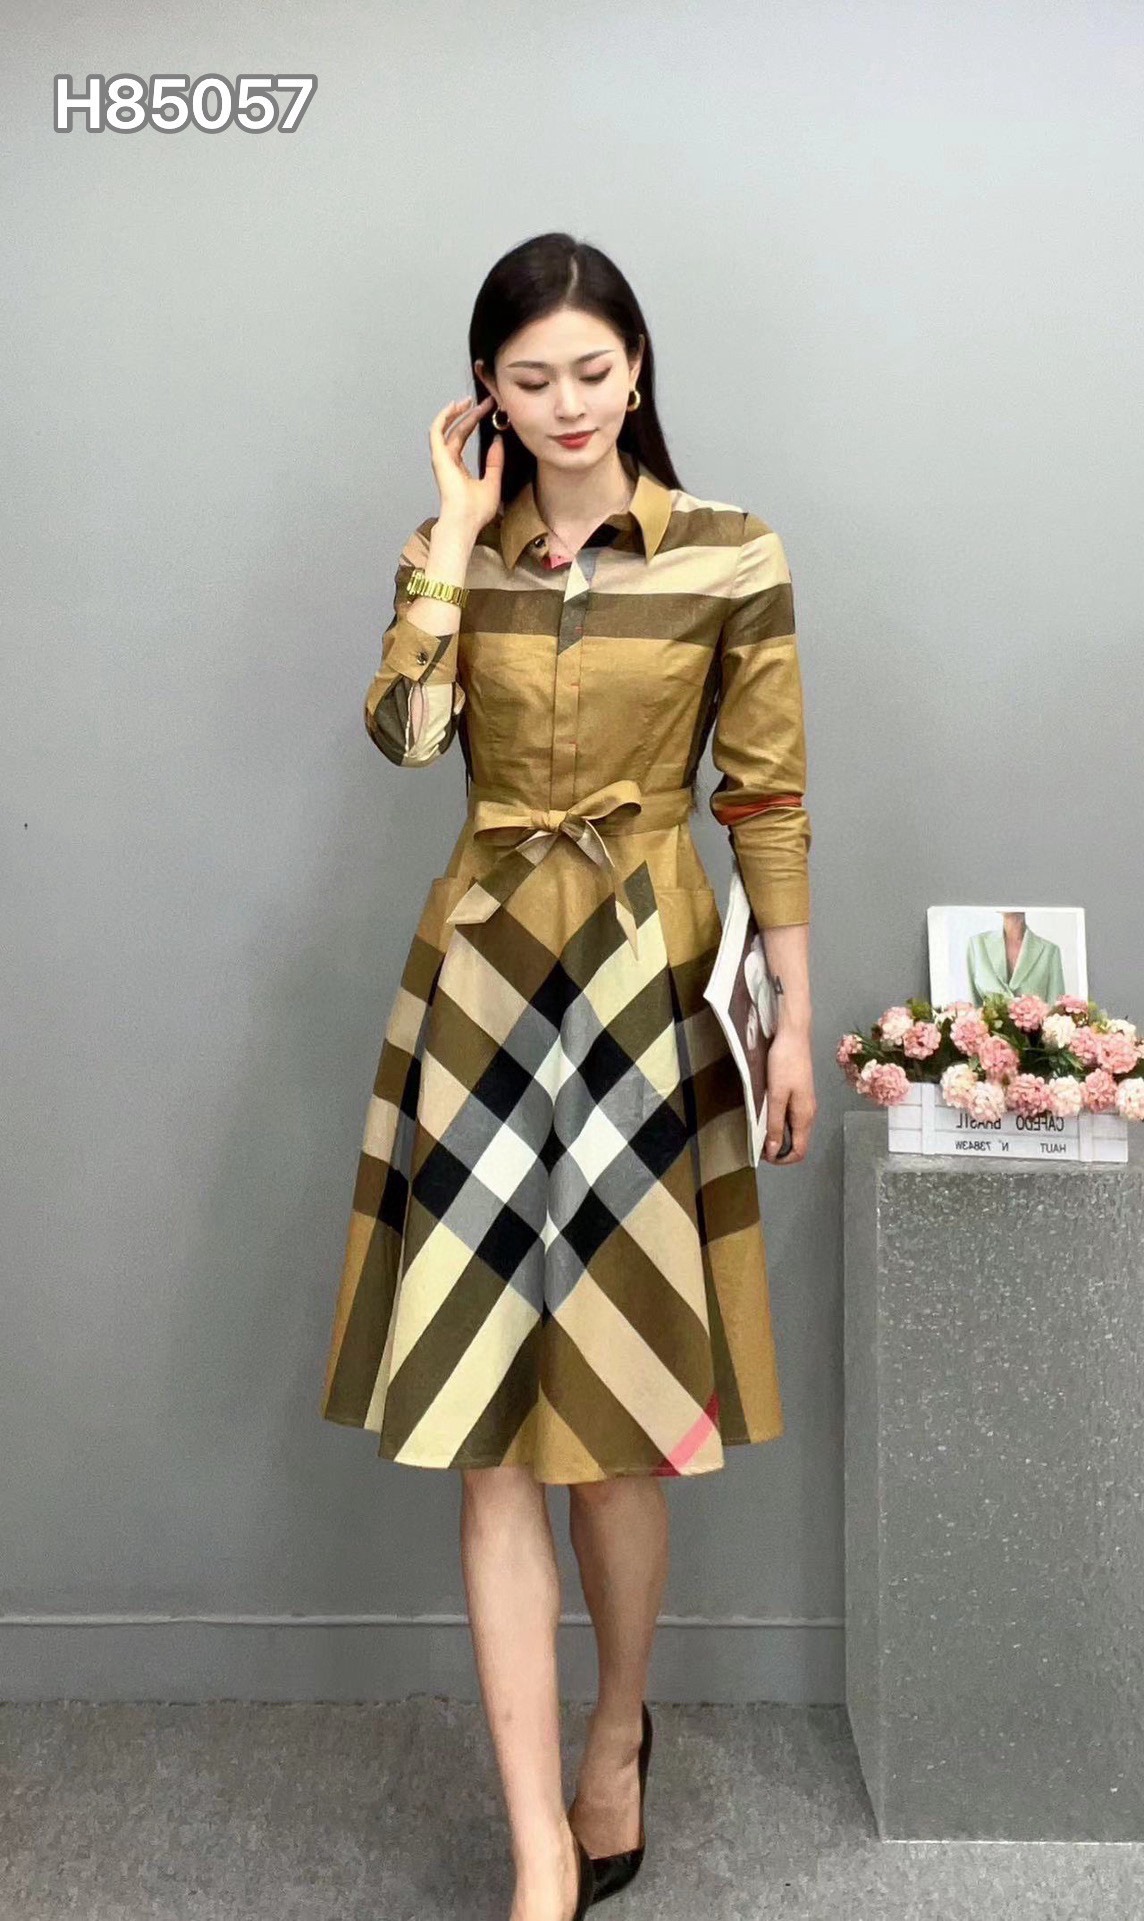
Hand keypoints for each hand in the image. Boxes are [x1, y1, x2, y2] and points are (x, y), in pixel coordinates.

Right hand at [429, 396, 503, 533]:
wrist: (465, 521)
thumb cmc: (476, 511)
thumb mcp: (493, 481)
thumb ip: (495, 462)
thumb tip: (498, 441)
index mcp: (457, 467)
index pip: (464, 438)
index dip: (474, 422)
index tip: (489, 410)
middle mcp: (447, 461)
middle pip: (457, 430)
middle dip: (470, 414)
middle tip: (485, 401)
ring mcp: (441, 458)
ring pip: (446, 428)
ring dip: (456, 412)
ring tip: (468, 400)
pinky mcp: (438, 457)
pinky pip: (437, 431)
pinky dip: (444, 417)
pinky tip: (454, 406)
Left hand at [763, 1029, 815, 1165]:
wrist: (793, 1035)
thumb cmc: (785, 1063)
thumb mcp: (776, 1096)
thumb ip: (776, 1124)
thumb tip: (774, 1151)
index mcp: (805, 1116)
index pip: (800, 1151)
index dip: (782, 1159)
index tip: (764, 1155)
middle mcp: (809, 1113)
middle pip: (798, 1143)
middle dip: (779, 1148)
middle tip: (758, 1143)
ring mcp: (805, 1103)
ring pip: (794, 1130)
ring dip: (778, 1135)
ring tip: (759, 1129)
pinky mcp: (800, 1094)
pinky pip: (791, 1117)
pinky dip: (779, 1122)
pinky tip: (766, 1114)